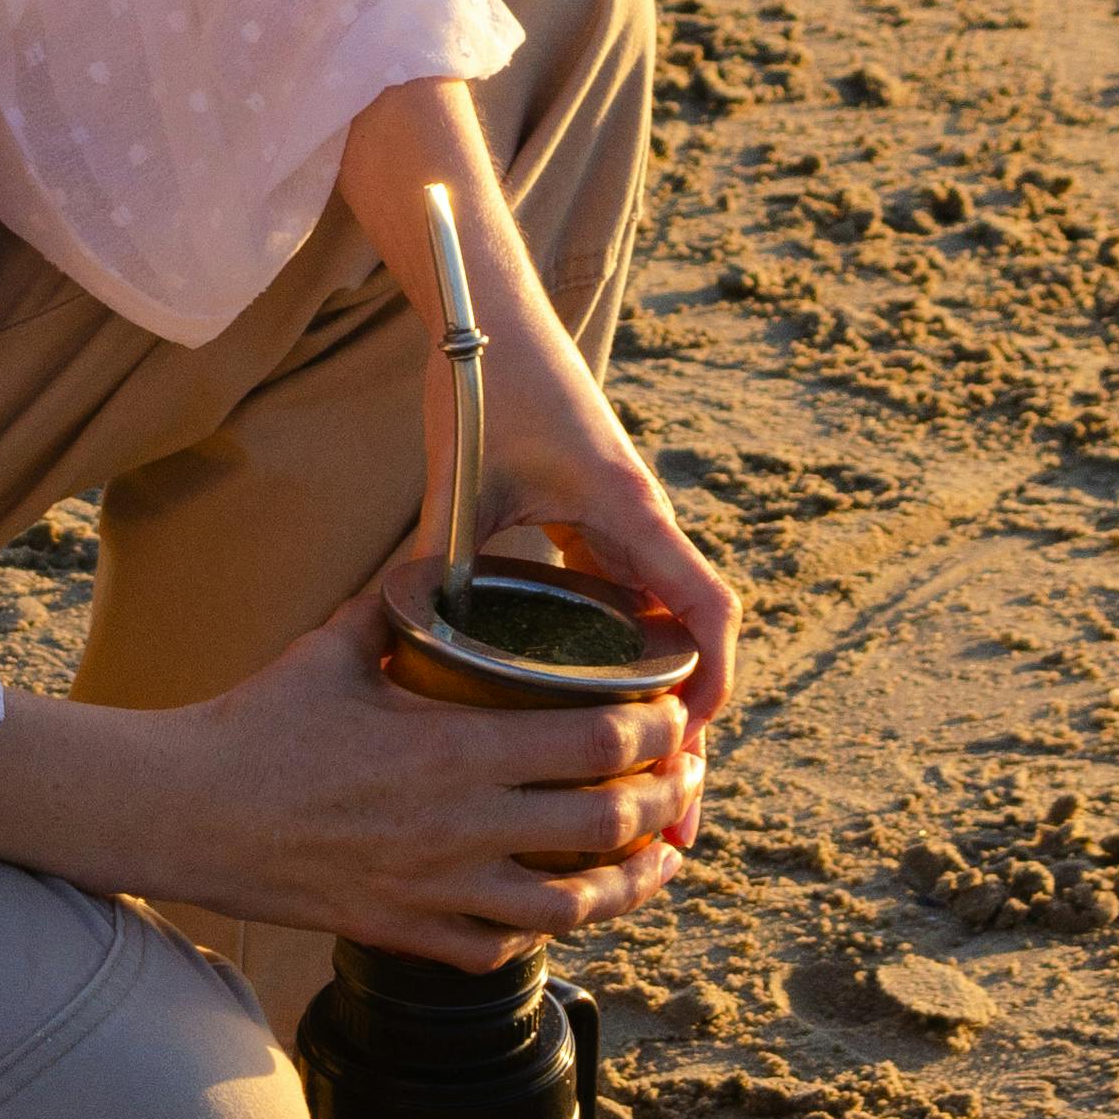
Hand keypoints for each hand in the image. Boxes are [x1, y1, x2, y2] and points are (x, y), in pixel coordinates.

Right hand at [0, 596, 698, 970]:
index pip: (595, 739)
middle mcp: (460, 827)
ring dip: (631, 883)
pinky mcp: (406, 932)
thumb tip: (441, 559)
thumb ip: (399, 603)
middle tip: (682, 780)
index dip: (655, 730)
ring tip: (659, 861)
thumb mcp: (332, 646)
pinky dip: (544, 933)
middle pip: (607, 824)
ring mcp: (437, 890)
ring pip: (574, 906)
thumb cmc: (254, 725)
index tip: (673, 714)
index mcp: (451, 747)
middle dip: (664, 801)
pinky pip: (501, 948)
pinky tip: (561, 910)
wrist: (184, 813)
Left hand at [338, 74, 741, 739]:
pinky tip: (591, 696)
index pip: (704, 609)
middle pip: (691, 629)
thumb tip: (406, 643)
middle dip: (688, 715)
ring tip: (637, 770)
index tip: (693, 746)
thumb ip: (439, 558)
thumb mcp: (462, 478)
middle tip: (673, 807)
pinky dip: (624, 645)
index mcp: (628, 511)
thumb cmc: (485, 382)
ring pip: (659, 616)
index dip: (711, 682)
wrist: (489, 311)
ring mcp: (621, 517)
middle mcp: (640, 519)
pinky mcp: (593, 512)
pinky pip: (626, 593)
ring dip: (658, 684)